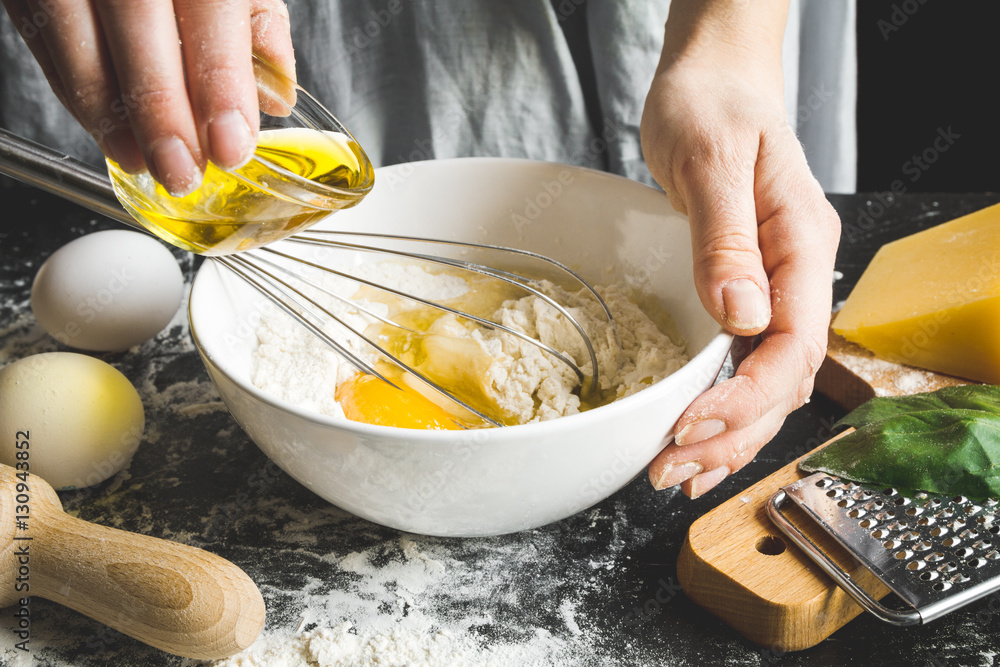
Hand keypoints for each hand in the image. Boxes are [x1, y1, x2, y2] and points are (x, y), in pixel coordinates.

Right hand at [2, 0, 294, 195]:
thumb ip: (256, 24)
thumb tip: (275, 96)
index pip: (209, 6)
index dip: (220, 82)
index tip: (230, 144)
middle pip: (136, 19)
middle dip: (159, 110)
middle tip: (181, 170)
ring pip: (76, 36)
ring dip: (111, 115)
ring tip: (145, 163)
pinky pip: (43, 40)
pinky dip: (78, 95)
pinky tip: (111, 132)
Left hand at [640, 2, 840, 497]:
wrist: (709, 81)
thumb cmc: (712, 105)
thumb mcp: (712, 161)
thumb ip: (728, 241)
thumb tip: (741, 318)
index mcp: (801, 245)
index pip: (792, 345)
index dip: (747, 396)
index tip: (694, 425)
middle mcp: (794, 275)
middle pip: (781, 380)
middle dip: (730, 433)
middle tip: (670, 470)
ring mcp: (771, 287)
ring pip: (765, 383)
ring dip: (726, 435)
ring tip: (676, 474)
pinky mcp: (741, 290)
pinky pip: (742, 364)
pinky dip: (720, 409)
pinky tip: (694, 439)